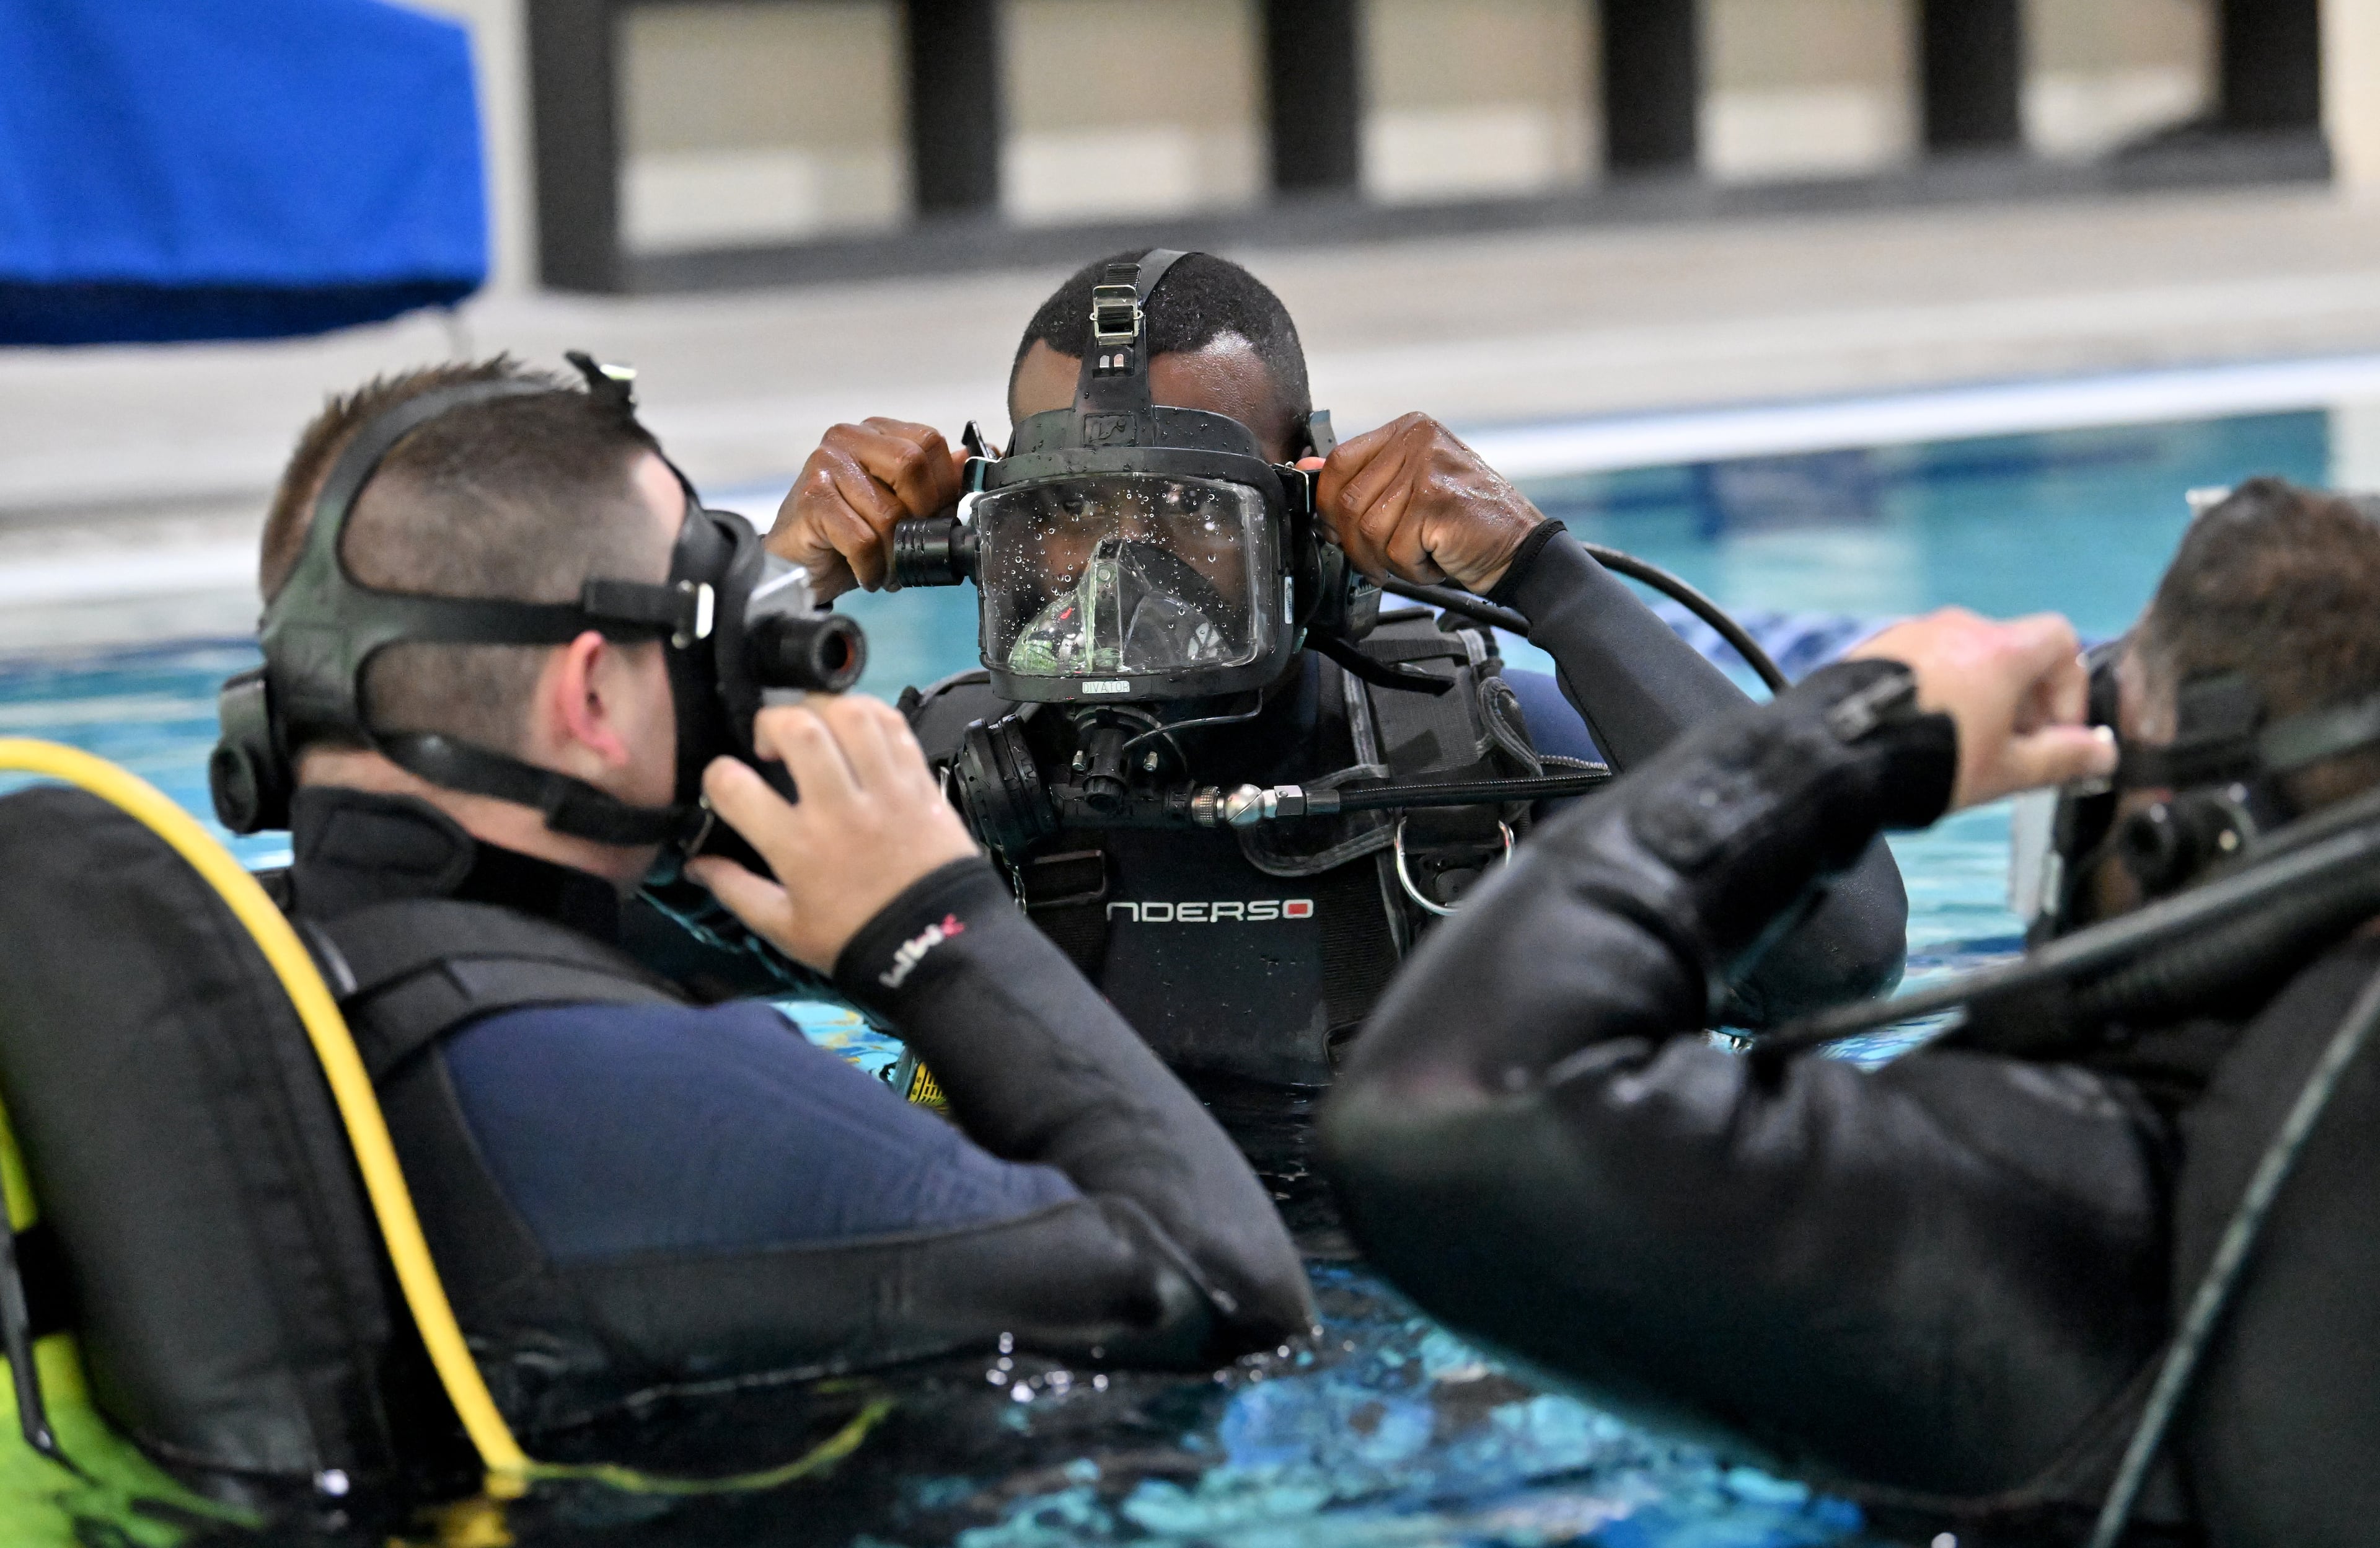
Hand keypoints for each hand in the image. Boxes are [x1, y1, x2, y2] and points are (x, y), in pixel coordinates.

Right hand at [685, 697, 979, 970]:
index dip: (717, 776)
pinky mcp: (920, 783)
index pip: (736, 787)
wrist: (937, 946)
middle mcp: (840, 809)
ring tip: (815, 728)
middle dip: (772, 721)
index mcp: (798, 847)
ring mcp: (885, 791)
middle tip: (771, 742)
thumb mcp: (784, 929)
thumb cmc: (855, 938)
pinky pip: (894, 725)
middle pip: (799, 731)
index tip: (726, 782)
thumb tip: (695, 863)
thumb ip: (736, 891)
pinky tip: (855, 727)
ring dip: (822, 709)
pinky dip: (869, 712)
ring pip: (851, 716)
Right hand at [766, 419, 966, 599]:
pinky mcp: (811, 498)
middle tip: (911, 542)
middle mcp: (848, 438)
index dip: (942, 486)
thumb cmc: (849, 536)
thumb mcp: (901, 507)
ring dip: (895, 554)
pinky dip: (871, 567)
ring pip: (888, 512)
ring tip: (887, 567)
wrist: (799, 567)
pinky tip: (866, 573)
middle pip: (911, 466)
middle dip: (920, 515)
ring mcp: (825, 464)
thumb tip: (965, 458)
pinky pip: (863, 539)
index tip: (933, 517)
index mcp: (876, 432)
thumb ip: (932, 482)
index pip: (929, 441)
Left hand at [1311, 412, 1543, 593]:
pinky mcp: (1437, 502)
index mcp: (1410, 429)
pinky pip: (1395, 550)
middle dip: (1355, 543)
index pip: (1339, 461)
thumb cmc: (1466, 523)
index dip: (1327, 503)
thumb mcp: (1412, 491)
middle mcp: (1419, 441)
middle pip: (1347, 501)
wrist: (1521, 548)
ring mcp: (1428, 469)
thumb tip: (1307, 471)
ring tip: (1419, 555)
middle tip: (1379, 558)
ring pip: (1367, 530)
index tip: (1334, 528)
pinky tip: (1436, 559)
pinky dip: (1412, 569)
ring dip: (1387, 559)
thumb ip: (1364, 478)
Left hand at [1847, 608, 2116, 809]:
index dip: (2069, 685)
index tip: (2056, 729)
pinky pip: (1923, 663)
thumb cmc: (1927, 762)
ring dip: (1980, 695)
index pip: (2059, 639)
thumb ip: (2063, 758)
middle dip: (2024, 698)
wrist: (1838, 758)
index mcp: (2000, 649)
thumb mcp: (2007, 770)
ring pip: (1965, 658)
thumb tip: (2103, 754)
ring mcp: (1912, 635)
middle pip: (2012, 651)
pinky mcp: (1876, 650)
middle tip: (2014, 747)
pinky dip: (1937, 690)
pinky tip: (1923, 733)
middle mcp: (1957, 628)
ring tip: (1966, 745)